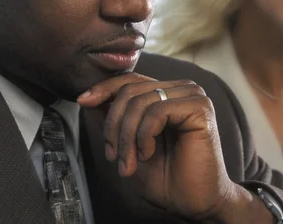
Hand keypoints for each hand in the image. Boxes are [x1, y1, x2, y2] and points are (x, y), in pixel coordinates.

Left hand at [77, 72, 243, 221]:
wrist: (194, 203)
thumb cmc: (166, 177)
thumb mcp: (128, 145)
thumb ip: (113, 120)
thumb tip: (87, 98)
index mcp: (166, 93)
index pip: (129, 79)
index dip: (103, 88)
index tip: (82, 101)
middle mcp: (180, 89)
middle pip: (130, 90)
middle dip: (113, 126)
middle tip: (113, 157)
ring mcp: (192, 96)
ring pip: (141, 102)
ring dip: (126, 137)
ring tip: (129, 162)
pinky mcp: (200, 108)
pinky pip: (157, 111)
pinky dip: (144, 136)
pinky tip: (146, 154)